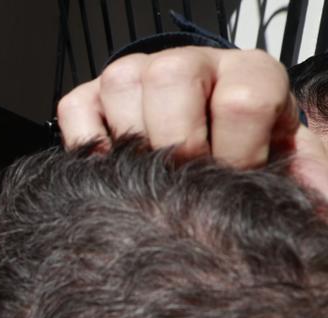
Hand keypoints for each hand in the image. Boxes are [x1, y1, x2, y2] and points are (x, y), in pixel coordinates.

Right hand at [56, 46, 327, 200]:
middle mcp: (189, 62)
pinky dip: (87, 144)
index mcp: (248, 73)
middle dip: (178, 144)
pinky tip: (109, 170)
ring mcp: (135, 74)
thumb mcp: (289, 164)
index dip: (239, 152)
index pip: (241, 99)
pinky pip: (75, 108)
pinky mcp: (90, 96)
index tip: (236, 179)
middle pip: (172, 78)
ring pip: (121, 83)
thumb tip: (316, 194)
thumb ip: (310, 177)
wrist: (206, 153)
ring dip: (132, 142)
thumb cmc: (248, 160)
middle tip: (183, 182)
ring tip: (149, 176)